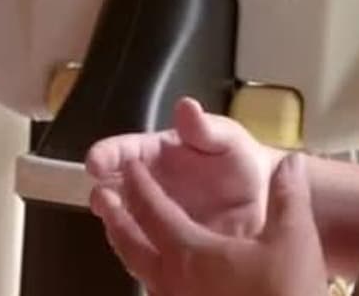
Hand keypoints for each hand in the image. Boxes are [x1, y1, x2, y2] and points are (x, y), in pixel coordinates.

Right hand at [85, 96, 280, 236]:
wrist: (264, 199)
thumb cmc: (239, 161)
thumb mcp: (227, 140)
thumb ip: (206, 129)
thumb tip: (187, 107)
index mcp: (156, 155)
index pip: (124, 152)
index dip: (107, 154)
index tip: (95, 160)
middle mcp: (147, 187)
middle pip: (113, 189)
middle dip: (103, 193)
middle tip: (101, 197)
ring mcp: (155, 219)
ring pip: (125, 222)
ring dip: (116, 222)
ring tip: (116, 222)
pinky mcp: (168, 247)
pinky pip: (148, 250)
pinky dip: (142, 250)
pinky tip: (146, 250)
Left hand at [91, 150, 329, 295]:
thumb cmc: (285, 292)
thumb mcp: (294, 239)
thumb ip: (288, 195)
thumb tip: (292, 162)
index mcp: (190, 253)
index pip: (153, 211)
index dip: (140, 185)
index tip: (130, 164)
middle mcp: (171, 281)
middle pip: (130, 244)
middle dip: (116, 217)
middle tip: (101, 197)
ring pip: (139, 272)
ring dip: (127, 246)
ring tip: (121, 232)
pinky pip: (156, 290)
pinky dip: (148, 271)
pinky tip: (161, 273)